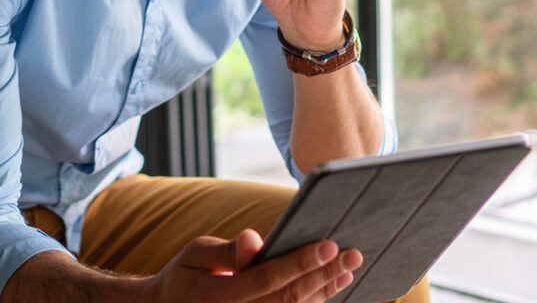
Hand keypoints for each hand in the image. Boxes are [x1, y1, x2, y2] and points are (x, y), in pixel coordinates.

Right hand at [141, 229, 360, 302]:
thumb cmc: (184, 277)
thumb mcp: (195, 254)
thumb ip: (226, 251)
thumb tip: (255, 240)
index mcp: (221, 296)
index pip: (269, 278)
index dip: (301, 262)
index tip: (329, 244)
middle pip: (290, 298)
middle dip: (324, 275)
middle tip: (353, 255)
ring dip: (325, 292)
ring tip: (348, 270)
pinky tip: (332, 287)